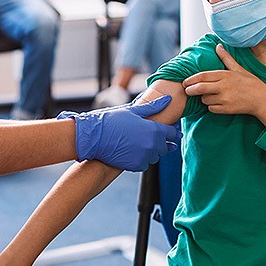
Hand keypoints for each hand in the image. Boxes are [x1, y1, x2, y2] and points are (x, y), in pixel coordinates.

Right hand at [57, 95, 180, 171]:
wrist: (94, 137)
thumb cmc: (112, 120)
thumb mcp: (133, 111)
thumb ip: (153, 107)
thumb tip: (168, 99)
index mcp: (154, 129)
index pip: (172, 133)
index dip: (172, 132)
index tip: (170, 132)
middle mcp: (152, 145)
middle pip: (165, 147)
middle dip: (160, 142)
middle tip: (148, 138)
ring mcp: (145, 157)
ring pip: (154, 156)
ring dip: (150, 152)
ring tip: (137, 144)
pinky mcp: (136, 166)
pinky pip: (144, 164)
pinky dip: (140, 160)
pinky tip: (131, 152)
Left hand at [182, 44, 265, 125]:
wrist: (262, 100)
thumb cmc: (250, 83)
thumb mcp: (238, 68)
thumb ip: (226, 58)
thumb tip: (218, 46)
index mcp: (225, 75)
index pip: (202, 76)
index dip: (191, 79)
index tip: (184, 82)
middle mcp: (224, 87)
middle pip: (200, 88)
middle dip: (190, 90)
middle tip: (186, 90)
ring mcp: (225, 99)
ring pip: (204, 100)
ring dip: (203, 99)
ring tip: (209, 96)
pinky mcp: (227, 109)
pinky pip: (211, 108)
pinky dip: (211, 106)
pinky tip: (216, 103)